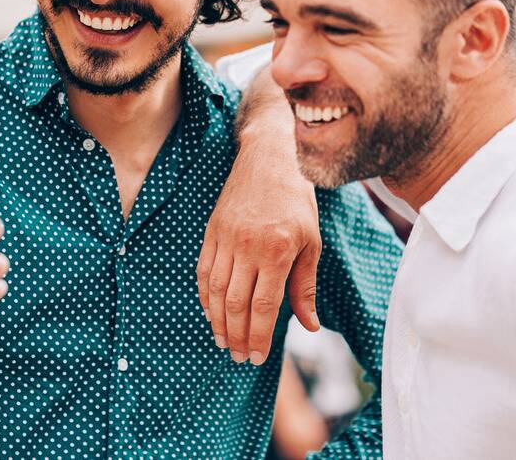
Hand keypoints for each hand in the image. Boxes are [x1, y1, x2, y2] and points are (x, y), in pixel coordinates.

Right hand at [198, 67, 321, 364]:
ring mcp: (226, 238)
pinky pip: (204, 272)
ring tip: (224, 342)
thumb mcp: (312, 242)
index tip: (257, 358)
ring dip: (218, 322)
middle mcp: (248, 246)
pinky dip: (205, 297)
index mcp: (278, 250)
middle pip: (236, 304)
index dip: (259, 336)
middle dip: (237, 336)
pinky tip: (211, 314)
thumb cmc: (297, 200)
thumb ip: (306, 286)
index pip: (264, 305)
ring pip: (216, 291)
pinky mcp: (212, 231)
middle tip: (239, 357)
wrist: (270, 157)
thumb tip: (309, 325)